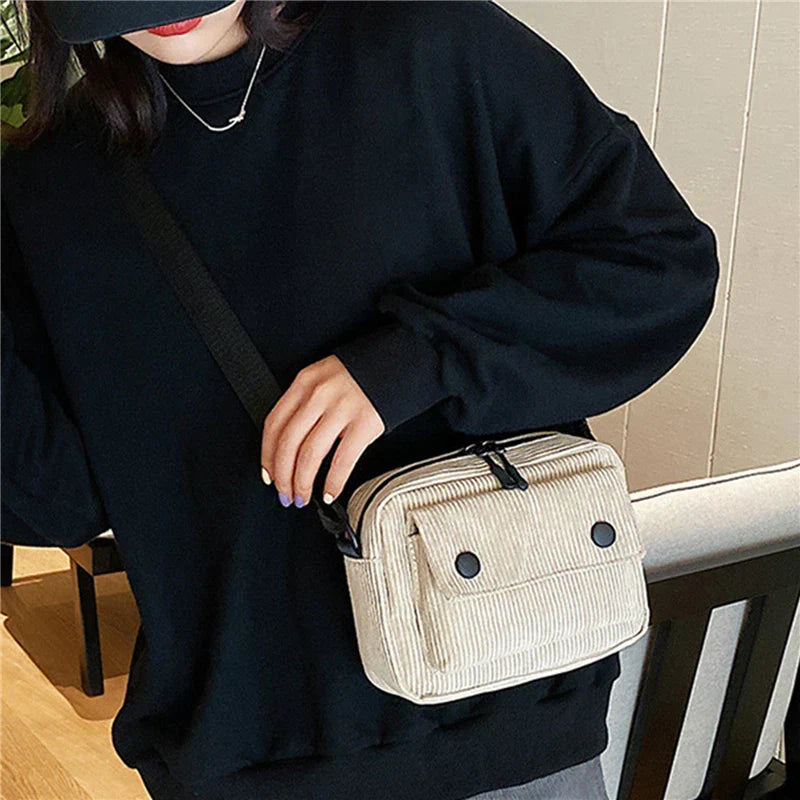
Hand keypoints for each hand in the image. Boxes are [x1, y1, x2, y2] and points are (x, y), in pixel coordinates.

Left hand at [260, 355, 385, 508]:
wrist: (400, 359)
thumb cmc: (362, 372)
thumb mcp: (324, 376)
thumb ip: (305, 401)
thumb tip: (290, 444)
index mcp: (304, 382)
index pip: (274, 424)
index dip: (267, 456)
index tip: (268, 474)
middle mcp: (319, 395)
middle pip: (288, 444)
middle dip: (282, 476)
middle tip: (284, 494)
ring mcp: (342, 409)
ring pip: (310, 455)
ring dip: (302, 483)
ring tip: (303, 497)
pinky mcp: (365, 423)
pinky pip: (342, 460)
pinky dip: (333, 483)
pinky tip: (329, 493)